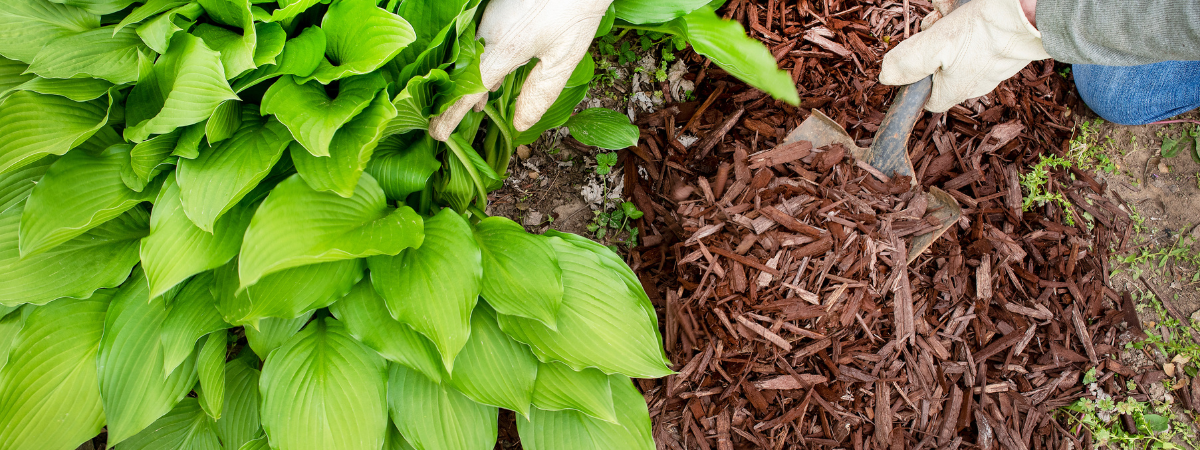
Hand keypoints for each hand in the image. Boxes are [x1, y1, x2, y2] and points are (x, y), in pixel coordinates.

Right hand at [429, 0, 612, 140]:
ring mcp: (489, 15)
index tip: (438, 135)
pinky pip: (476, 39)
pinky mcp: (494, 6)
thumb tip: (519, 125)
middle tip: (447, 124)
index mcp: (506, 48)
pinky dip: (479, 60)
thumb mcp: (563, 59)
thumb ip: (540, 93)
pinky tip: (493, 71)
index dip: (452, 115)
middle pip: (461, 72)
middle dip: (454, 100)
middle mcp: (489, 31)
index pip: (469, 90)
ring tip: (479, 103)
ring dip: (470, 80)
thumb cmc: (576, 10)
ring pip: (469, 55)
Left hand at [879, 0, 1049, 112]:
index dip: (917, 81)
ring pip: (959, 51)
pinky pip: (979, 39)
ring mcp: (993, 68)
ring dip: (948, 29)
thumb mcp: (934, 45)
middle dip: (932, 45)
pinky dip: (968, 23)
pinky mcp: (1007, 50)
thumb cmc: (985, 32)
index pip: (929, 101)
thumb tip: (887, 77)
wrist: (1032, 17)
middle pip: (941, 70)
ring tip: (951, 11)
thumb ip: (908, 63)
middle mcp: (976, 85)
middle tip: (934, 24)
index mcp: (956, 91)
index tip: (915, 57)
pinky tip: (966, 8)